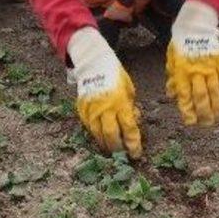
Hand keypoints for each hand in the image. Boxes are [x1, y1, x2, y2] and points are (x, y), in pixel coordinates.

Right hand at [67, 27, 142, 158]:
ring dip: (105, 144)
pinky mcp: (82, 108)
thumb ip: (131, 107)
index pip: (129, 128)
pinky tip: (99, 137)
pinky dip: (94, 134)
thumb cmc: (115, 74)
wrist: (93, 62)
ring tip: (110, 150)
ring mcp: (92, 108)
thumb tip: (134, 121)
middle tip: (122, 155)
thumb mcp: (129, 89)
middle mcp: (106, 107)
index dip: (133, 144)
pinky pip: (88, 126)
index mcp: (121, 102)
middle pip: (111, 135)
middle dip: (118, 148)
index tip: (136, 154)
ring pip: (97, 134)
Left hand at [166, 0, 218, 126]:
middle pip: (201, 96)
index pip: (184, 95)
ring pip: (215, 91)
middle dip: (204, 113)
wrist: (193, 25)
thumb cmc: (180, 44)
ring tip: (217, 118)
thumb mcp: (171, 59)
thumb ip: (172, 77)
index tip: (190, 122)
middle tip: (206, 124)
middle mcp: (196, 70)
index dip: (187, 110)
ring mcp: (210, 66)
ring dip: (217, 107)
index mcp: (181, 71)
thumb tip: (171, 95)